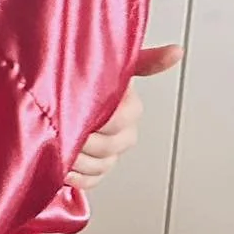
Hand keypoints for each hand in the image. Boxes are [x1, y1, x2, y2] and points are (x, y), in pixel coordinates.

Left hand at [67, 42, 177, 188]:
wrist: (58, 92)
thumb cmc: (84, 76)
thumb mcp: (109, 62)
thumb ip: (143, 60)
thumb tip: (177, 52)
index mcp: (129, 108)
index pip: (120, 121)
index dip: (101, 121)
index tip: (80, 114)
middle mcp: (123, 133)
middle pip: (109, 147)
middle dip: (83, 140)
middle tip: (61, 129)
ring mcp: (110, 153)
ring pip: (100, 166)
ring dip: (76, 159)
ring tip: (57, 144)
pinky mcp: (95, 169)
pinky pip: (92, 181)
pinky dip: (77, 177)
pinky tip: (64, 166)